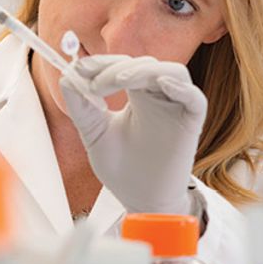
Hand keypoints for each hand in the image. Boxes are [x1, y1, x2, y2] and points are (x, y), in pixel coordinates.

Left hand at [58, 54, 206, 215]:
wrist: (142, 201)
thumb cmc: (124, 169)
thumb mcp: (94, 134)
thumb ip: (81, 107)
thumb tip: (67, 78)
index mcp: (138, 95)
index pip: (124, 65)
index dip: (103, 63)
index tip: (81, 70)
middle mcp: (159, 97)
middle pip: (145, 64)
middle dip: (116, 68)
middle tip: (95, 85)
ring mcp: (177, 108)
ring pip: (172, 71)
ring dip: (144, 70)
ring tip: (120, 80)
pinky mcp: (192, 123)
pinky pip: (195, 97)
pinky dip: (180, 87)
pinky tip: (161, 84)